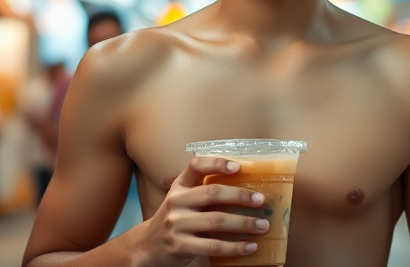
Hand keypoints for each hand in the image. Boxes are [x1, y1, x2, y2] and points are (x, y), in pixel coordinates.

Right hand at [137, 156, 268, 266]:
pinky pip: (213, 245)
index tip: (238, 167)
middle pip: (212, 193)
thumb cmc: (175, 221)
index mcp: (179, 187)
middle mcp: (176, 201)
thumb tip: (246, 190)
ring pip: (216, 221)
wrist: (146, 247)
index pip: (195, 165)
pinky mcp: (180, 246)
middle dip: (240, 196)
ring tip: (263, 225)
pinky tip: (250, 247)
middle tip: (261, 200)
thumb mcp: (182, 201)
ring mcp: (177, 224)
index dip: (217, 163)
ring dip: (244, 223)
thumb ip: (203, 193)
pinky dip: (235, 247)